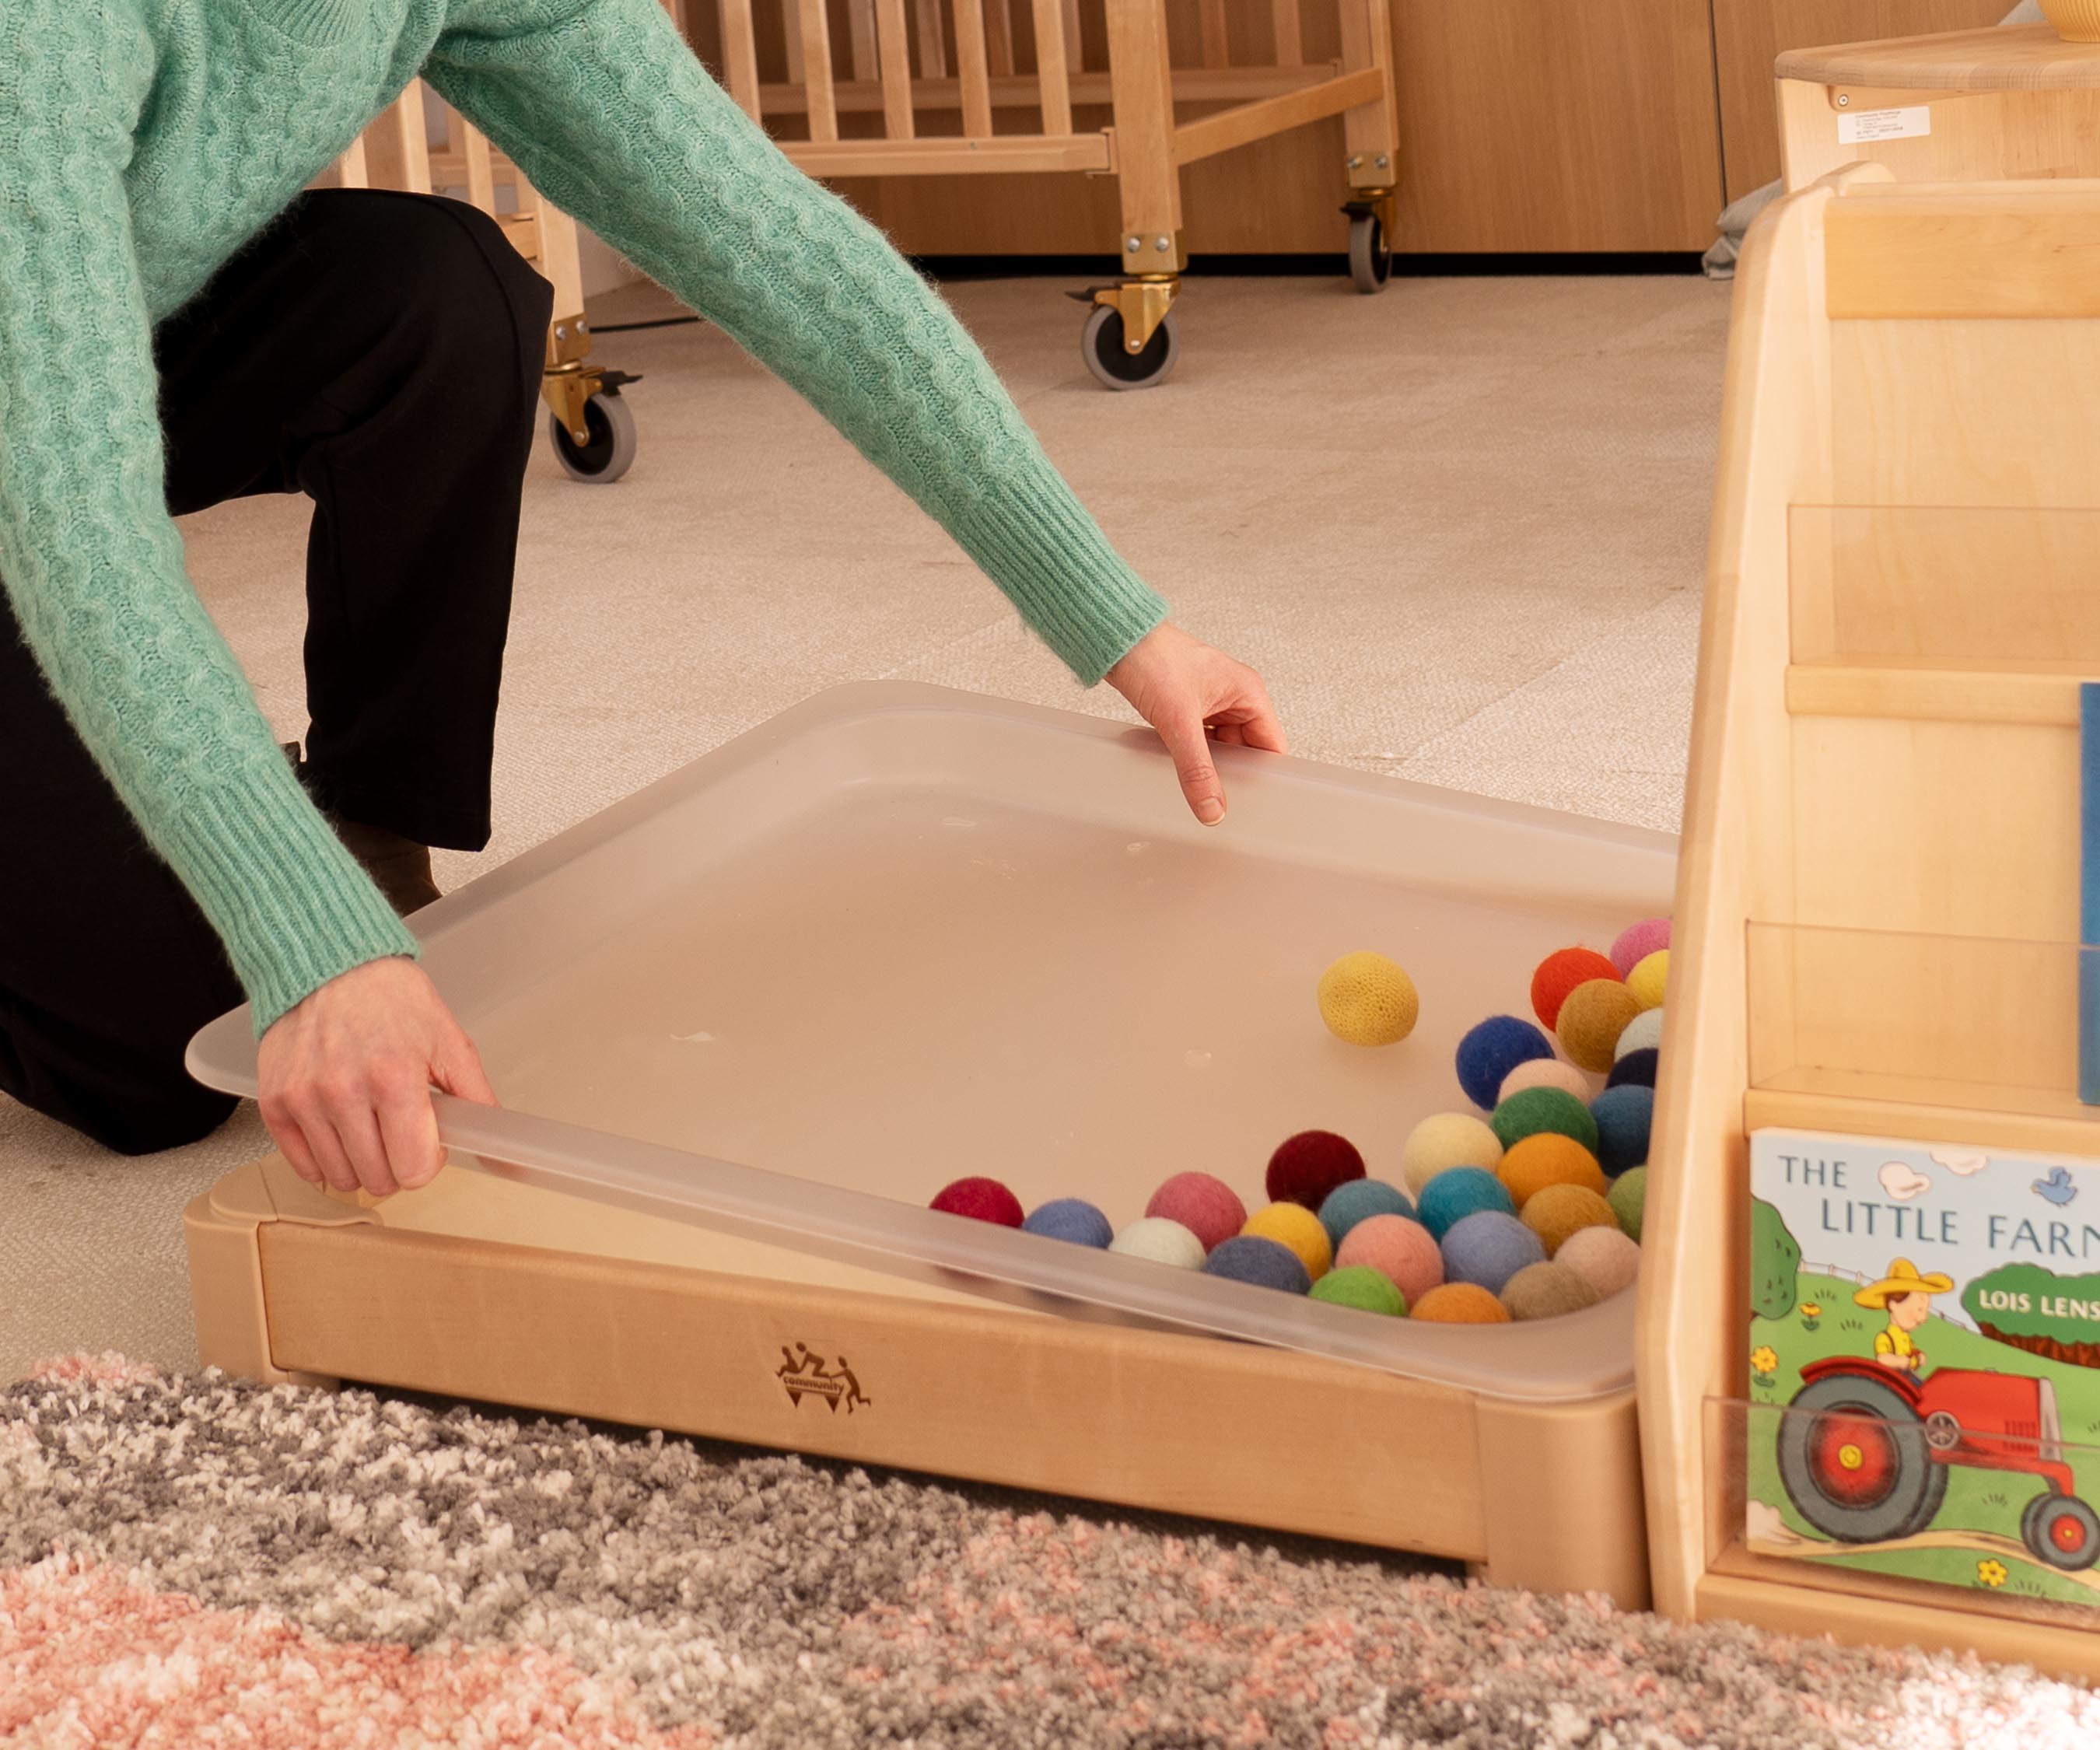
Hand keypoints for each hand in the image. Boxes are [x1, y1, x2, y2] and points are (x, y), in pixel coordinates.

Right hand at [257, 956, 495, 1197]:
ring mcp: (305, 1100)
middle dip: (398, 1164)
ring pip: (342, 1178)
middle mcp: (344, 1093)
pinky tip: (340, 1130)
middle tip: (399, 1129)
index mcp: (395, 1079)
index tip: (428, 1140)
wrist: (331, 966)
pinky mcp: (275, 1103)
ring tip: (370, 1125)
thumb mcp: (449, 1042)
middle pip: (379, 1180)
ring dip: (362, 1164)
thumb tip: (504, 1149)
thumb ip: (477, 1100)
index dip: (429, 1161)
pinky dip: (326, 1159)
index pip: (415, 1169)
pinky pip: (304, 1166)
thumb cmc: (393, 1000)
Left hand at [1105, 621, 1286, 824]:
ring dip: (1209, 768)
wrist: (1116, 640)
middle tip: (1220, 805)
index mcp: (1248, 694)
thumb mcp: (1179, 721)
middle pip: (1246, 752)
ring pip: (1220, 750)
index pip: (1272, 747)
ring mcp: (1211, 704)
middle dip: (1233, 776)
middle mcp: (1235, 698)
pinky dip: (1192, 758)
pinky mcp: (1187, 709)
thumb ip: (1197, 770)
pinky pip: (1199, 743)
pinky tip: (1180, 772)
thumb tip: (1212, 810)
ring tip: (1198, 790)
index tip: (1254, 806)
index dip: (1266, 777)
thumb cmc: (1153, 659)